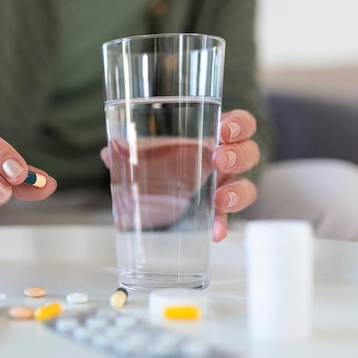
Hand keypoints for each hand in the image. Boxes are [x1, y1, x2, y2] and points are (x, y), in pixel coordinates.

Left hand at [99, 109, 259, 240]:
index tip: (224, 130)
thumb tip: (109, 152)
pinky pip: (226, 219)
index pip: (239, 124)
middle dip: (238, 155)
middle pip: (249, 153)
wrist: (160, 194)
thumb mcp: (149, 152)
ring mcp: (225, 188)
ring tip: (220, 199)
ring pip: (246, 187)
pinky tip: (214, 233)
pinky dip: (222, 225)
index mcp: (214, 137)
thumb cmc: (164, 162)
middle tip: (218, 160)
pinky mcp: (217, 214)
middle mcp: (225, 161)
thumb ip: (133, 150)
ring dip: (237, 192)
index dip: (239, 125)